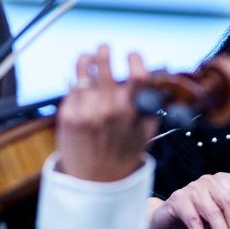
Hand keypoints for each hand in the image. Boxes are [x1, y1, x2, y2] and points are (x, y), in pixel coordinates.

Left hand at [55, 45, 158, 182]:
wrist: (95, 181)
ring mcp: (87, 111)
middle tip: (104, 47)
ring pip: (84, 72)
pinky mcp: (69, 115)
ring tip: (88, 57)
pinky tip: (80, 86)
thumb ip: (151, 106)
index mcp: (133, 113)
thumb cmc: (122, 154)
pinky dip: (77, 84)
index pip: (138, 75)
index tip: (131, 54)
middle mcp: (110, 109)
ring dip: (86, 60)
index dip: (135, 59)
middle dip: (104, 51)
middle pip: (105, 65)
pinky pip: (73, 90)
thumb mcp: (145, 133)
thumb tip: (161, 80)